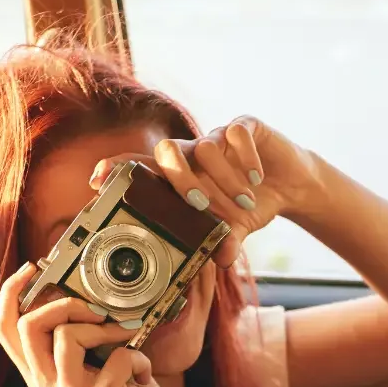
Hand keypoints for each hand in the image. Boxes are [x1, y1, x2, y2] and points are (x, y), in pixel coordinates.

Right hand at [0, 264, 189, 386]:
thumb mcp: (94, 357)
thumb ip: (76, 334)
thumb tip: (73, 290)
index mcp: (40, 374)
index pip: (5, 330)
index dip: (10, 294)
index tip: (31, 270)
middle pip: (28, 326)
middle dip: (64, 304)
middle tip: (96, 311)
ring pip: (66, 335)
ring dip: (104, 329)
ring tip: (125, 341)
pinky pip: (116, 356)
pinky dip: (138, 358)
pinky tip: (142, 375)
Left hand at [89, 117, 325, 267]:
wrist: (291, 183)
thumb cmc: (250, 205)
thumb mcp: (237, 228)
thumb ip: (226, 241)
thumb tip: (222, 260)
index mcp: (181, 175)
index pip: (142, 167)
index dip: (117, 169)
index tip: (96, 180)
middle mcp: (195, 152)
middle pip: (168, 149)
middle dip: (179, 177)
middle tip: (198, 204)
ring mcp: (219, 137)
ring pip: (208, 147)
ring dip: (226, 180)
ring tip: (245, 201)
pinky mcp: (246, 126)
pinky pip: (237, 133)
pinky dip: (245, 157)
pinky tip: (256, 176)